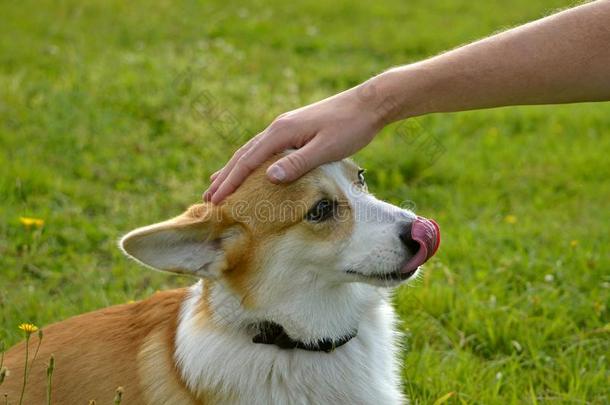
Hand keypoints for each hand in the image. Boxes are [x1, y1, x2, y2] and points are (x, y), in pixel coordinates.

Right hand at [203, 84, 384, 203]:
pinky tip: (251, 168)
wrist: (368, 104)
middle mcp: (278, 128)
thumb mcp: (326, 148)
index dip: (231, 182)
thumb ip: (298, 163)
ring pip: (252, 150)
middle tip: (208, 198)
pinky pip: (264, 149)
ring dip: (234, 169)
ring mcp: (285, 127)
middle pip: (244, 155)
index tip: (216, 200)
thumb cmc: (350, 127)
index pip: (248, 160)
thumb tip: (268, 177)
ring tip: (218, 184)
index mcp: (281, 132)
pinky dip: (250, 161)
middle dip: (225, 177)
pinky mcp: (294, 130)